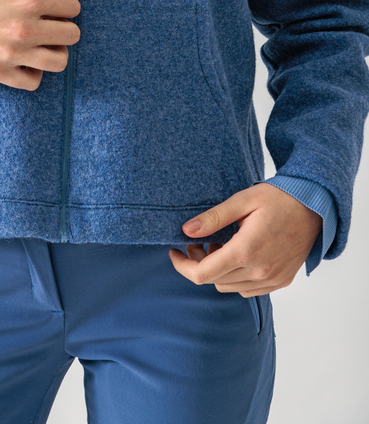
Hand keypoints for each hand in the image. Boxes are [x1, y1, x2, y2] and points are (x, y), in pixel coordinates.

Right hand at [0, 0, 80, 90]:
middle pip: (72, 35)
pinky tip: (26, 60)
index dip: (66, 5)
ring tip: (42, 44)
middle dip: (64, 27)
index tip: (55, 6)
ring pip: (60, 61)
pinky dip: (34, 72)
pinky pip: (35, 81)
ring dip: (56, 51)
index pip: (73, 7)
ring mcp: (12, 53)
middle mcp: (23, 28)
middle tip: (49, 24)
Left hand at [168, 183, 322, 295]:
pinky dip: (235, 277)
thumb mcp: (242, 201)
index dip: (182, 266)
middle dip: (199, 263)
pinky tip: (236, 254)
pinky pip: (249, 289)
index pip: (202, 274)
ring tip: (218, 245)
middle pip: (214, 280)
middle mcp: (259, 271)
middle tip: (198, 241)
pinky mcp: (281, 281)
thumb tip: (186, 231)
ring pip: (230, 286)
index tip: (174, 252)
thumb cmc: (278, 199)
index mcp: (246, 251)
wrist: (314, 208)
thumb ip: (213, 218)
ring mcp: (271, 279)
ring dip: (217, 271)